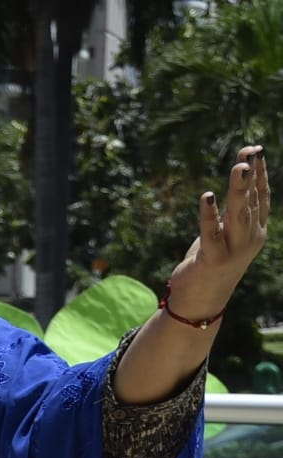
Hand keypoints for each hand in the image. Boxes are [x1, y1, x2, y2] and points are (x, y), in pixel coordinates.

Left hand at [166, 144, 268, 317]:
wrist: (200, 302)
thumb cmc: (210, 265)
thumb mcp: (224, 235)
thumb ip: (229, 214)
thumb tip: (235, 189)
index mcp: (255, 231)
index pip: (261, 197)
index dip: (260, 174)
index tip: (255, 150)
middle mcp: (249, 238)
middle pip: (253, 201)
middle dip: (252, 175)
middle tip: (250, 151)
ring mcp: (234, 249)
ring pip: (238, 214)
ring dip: (239, 189)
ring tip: (239, 166)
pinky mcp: (213, 259)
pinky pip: (211, 233)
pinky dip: (209, 214)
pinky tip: (207, 196)